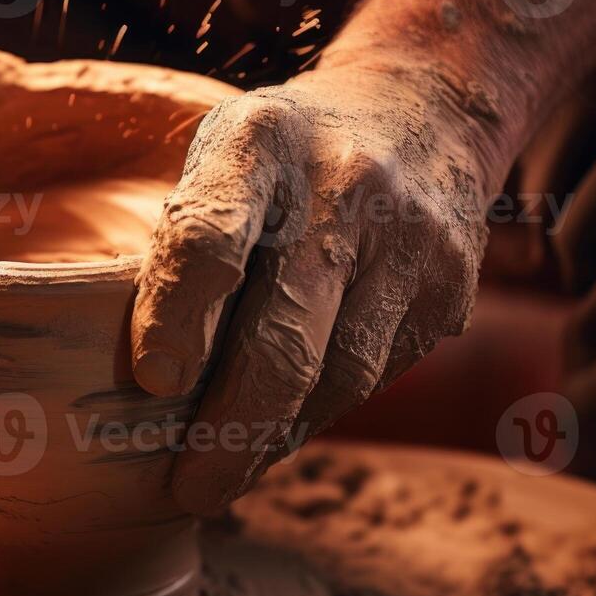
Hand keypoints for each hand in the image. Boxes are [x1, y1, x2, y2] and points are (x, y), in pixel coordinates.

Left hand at [132, 63, 494, 513]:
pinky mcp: (450, 288)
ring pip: (340, 373)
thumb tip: (145, 382)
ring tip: (228, 474)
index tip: (152, 381)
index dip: (176, 314)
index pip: (210, 238)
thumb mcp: (223, 154)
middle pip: (284, 333)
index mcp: (259, 140)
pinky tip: (286, 427)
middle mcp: (343, 186)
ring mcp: (409, 240)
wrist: (425, 109)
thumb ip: (187, 242)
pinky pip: (377, 376)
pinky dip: (322, 412)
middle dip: (230, 427)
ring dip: (277, 437)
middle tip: (190, 487)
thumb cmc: (286, 153)